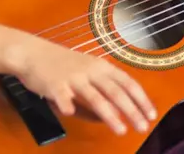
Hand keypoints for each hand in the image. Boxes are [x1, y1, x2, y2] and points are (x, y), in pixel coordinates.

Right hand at [5, 36, 155, 135]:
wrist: (32, 52)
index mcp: (100, 66)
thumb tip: (119, 111)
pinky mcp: (54, 84)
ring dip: (109, 114)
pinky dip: (66, 103)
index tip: (151, 114)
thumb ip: (102, 87)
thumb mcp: (87, 70)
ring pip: (94, 97)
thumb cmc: (62, 64)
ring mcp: (72, 77)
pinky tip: (70, 113)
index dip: (141, 99)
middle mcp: (89, 70)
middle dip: (131, 110)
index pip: (127, 82)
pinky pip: (61, 95)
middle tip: (143, 127)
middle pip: (115, 91)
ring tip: (120, 130)